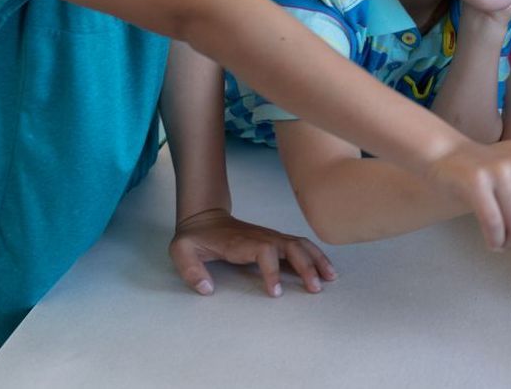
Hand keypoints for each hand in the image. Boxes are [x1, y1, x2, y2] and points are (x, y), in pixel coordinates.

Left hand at [169, 208, 334, 297]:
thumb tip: (207, 289)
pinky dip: (315, 256)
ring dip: (317, 260)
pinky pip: (300, 246)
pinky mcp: (275, 240)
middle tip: (315, 288)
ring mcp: (271, 237)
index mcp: (241, 242)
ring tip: (330, 279)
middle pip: (291, 246)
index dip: (272, 271)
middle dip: (306, 266)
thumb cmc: (195, 237)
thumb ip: (191, 270)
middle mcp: (261, 237)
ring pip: (300, 245)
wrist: (204, 217)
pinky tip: (325, 269)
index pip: (265, 252)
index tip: (275, 292)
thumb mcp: (181, 250)